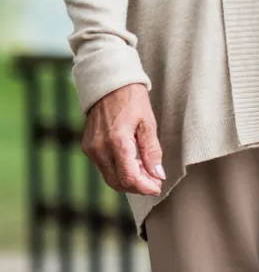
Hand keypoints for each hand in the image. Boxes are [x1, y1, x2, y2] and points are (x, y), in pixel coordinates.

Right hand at [83, 82, 164, 196]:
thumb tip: (158, 175)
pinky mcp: (87, 146)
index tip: (157, 187)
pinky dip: (118, 170)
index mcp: (116, 141)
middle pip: (117, 182)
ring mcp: (90, 148)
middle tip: (154, 182)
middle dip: (137, 187)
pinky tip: (132, 162)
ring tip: (145, 171)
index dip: (145, 188)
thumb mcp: (148, 123)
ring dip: (128, 180)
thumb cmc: (132, 99)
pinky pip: (103, 167)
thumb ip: (152, 151)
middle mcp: (99, 148)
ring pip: (109, 177)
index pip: (129, 178)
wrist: (108, 83)